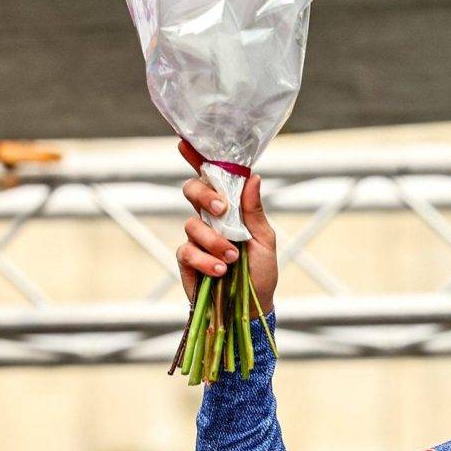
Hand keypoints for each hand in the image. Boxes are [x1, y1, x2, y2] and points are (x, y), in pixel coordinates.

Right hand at [174, 141, 277, 313]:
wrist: (251, 308)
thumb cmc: (261, 273)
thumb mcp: (265, 240)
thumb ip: (254, 211)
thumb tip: (254, 178)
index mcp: (231, 209)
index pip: (212, 179)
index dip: (197, 159)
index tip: (185, 143)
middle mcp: (210, 219)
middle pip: (192, 191)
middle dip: (204, 196)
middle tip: (221, 209)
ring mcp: (196, 238)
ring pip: (191, 224)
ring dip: (214, 241)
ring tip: (233, 259)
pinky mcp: (187, 259)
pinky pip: (187, 250)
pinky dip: (205, 260)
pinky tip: (220, 270)